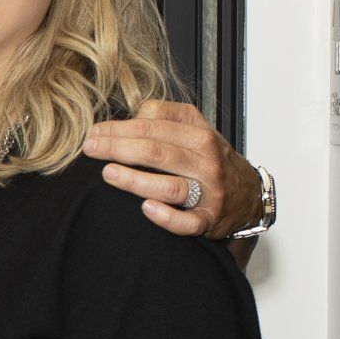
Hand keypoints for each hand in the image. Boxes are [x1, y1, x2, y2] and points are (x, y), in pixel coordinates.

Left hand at [84, 99, 263, 238]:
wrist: (249, 194)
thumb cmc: (212, 159)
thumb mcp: (195, 128)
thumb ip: (164, 116)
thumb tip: (131, 116)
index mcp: (199, 135)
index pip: (152, 127)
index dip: (119, 129)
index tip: (94, 132)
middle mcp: (206, 162)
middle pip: (157, 152)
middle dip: (119, 148)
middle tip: (90, 149)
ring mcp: (209, 192)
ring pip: (170, 185)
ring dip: (136, 180)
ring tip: (108, 173)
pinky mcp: (208, 219)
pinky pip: (187, 222)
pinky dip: (167, 217)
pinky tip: (146, 209)